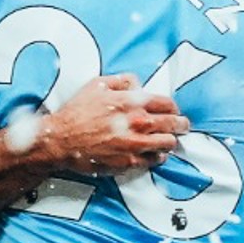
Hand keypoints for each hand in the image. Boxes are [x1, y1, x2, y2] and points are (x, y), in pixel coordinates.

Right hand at [37, 75, 184, 173]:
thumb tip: (139, 84)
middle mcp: (137, 122)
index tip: (174, 111)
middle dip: (181, 125)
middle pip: (174, 124)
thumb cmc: (77, 112)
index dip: (174, 108)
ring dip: (170, 141)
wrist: (60, 140)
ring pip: (168, 143)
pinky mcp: (129, 162)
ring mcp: (135, 144)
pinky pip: (154, 160)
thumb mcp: (98, 85)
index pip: (168, 104)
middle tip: (182, 127)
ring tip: (168, 140)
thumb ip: (123, 80)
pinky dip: (157, 156)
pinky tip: (154, 153)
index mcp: (132, 101)